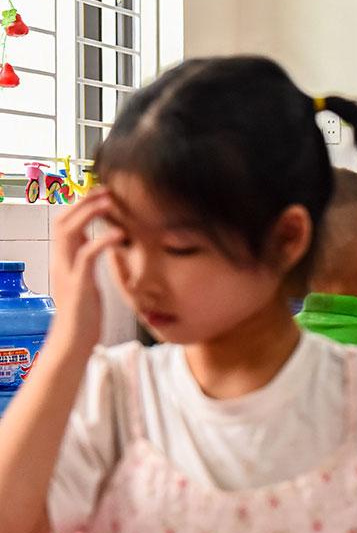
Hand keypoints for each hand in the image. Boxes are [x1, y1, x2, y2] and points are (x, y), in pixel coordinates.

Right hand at [47, 189, 122, 349]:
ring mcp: (67, 272)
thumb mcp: (85, 279)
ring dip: (89, 214)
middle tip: (104, 189)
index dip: (79, 206)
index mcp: (63, 260)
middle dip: (82, 202)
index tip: (99, 193)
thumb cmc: (84, 313)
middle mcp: (61, 262)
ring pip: (69, 233)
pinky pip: (87, 256)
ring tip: (109, 202)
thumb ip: (87, 260)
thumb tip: (95, 240)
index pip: (64, 224)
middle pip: (62, 221)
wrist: (73, 342)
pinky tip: (119, 234)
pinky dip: (102, 241)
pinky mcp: (79, 284)